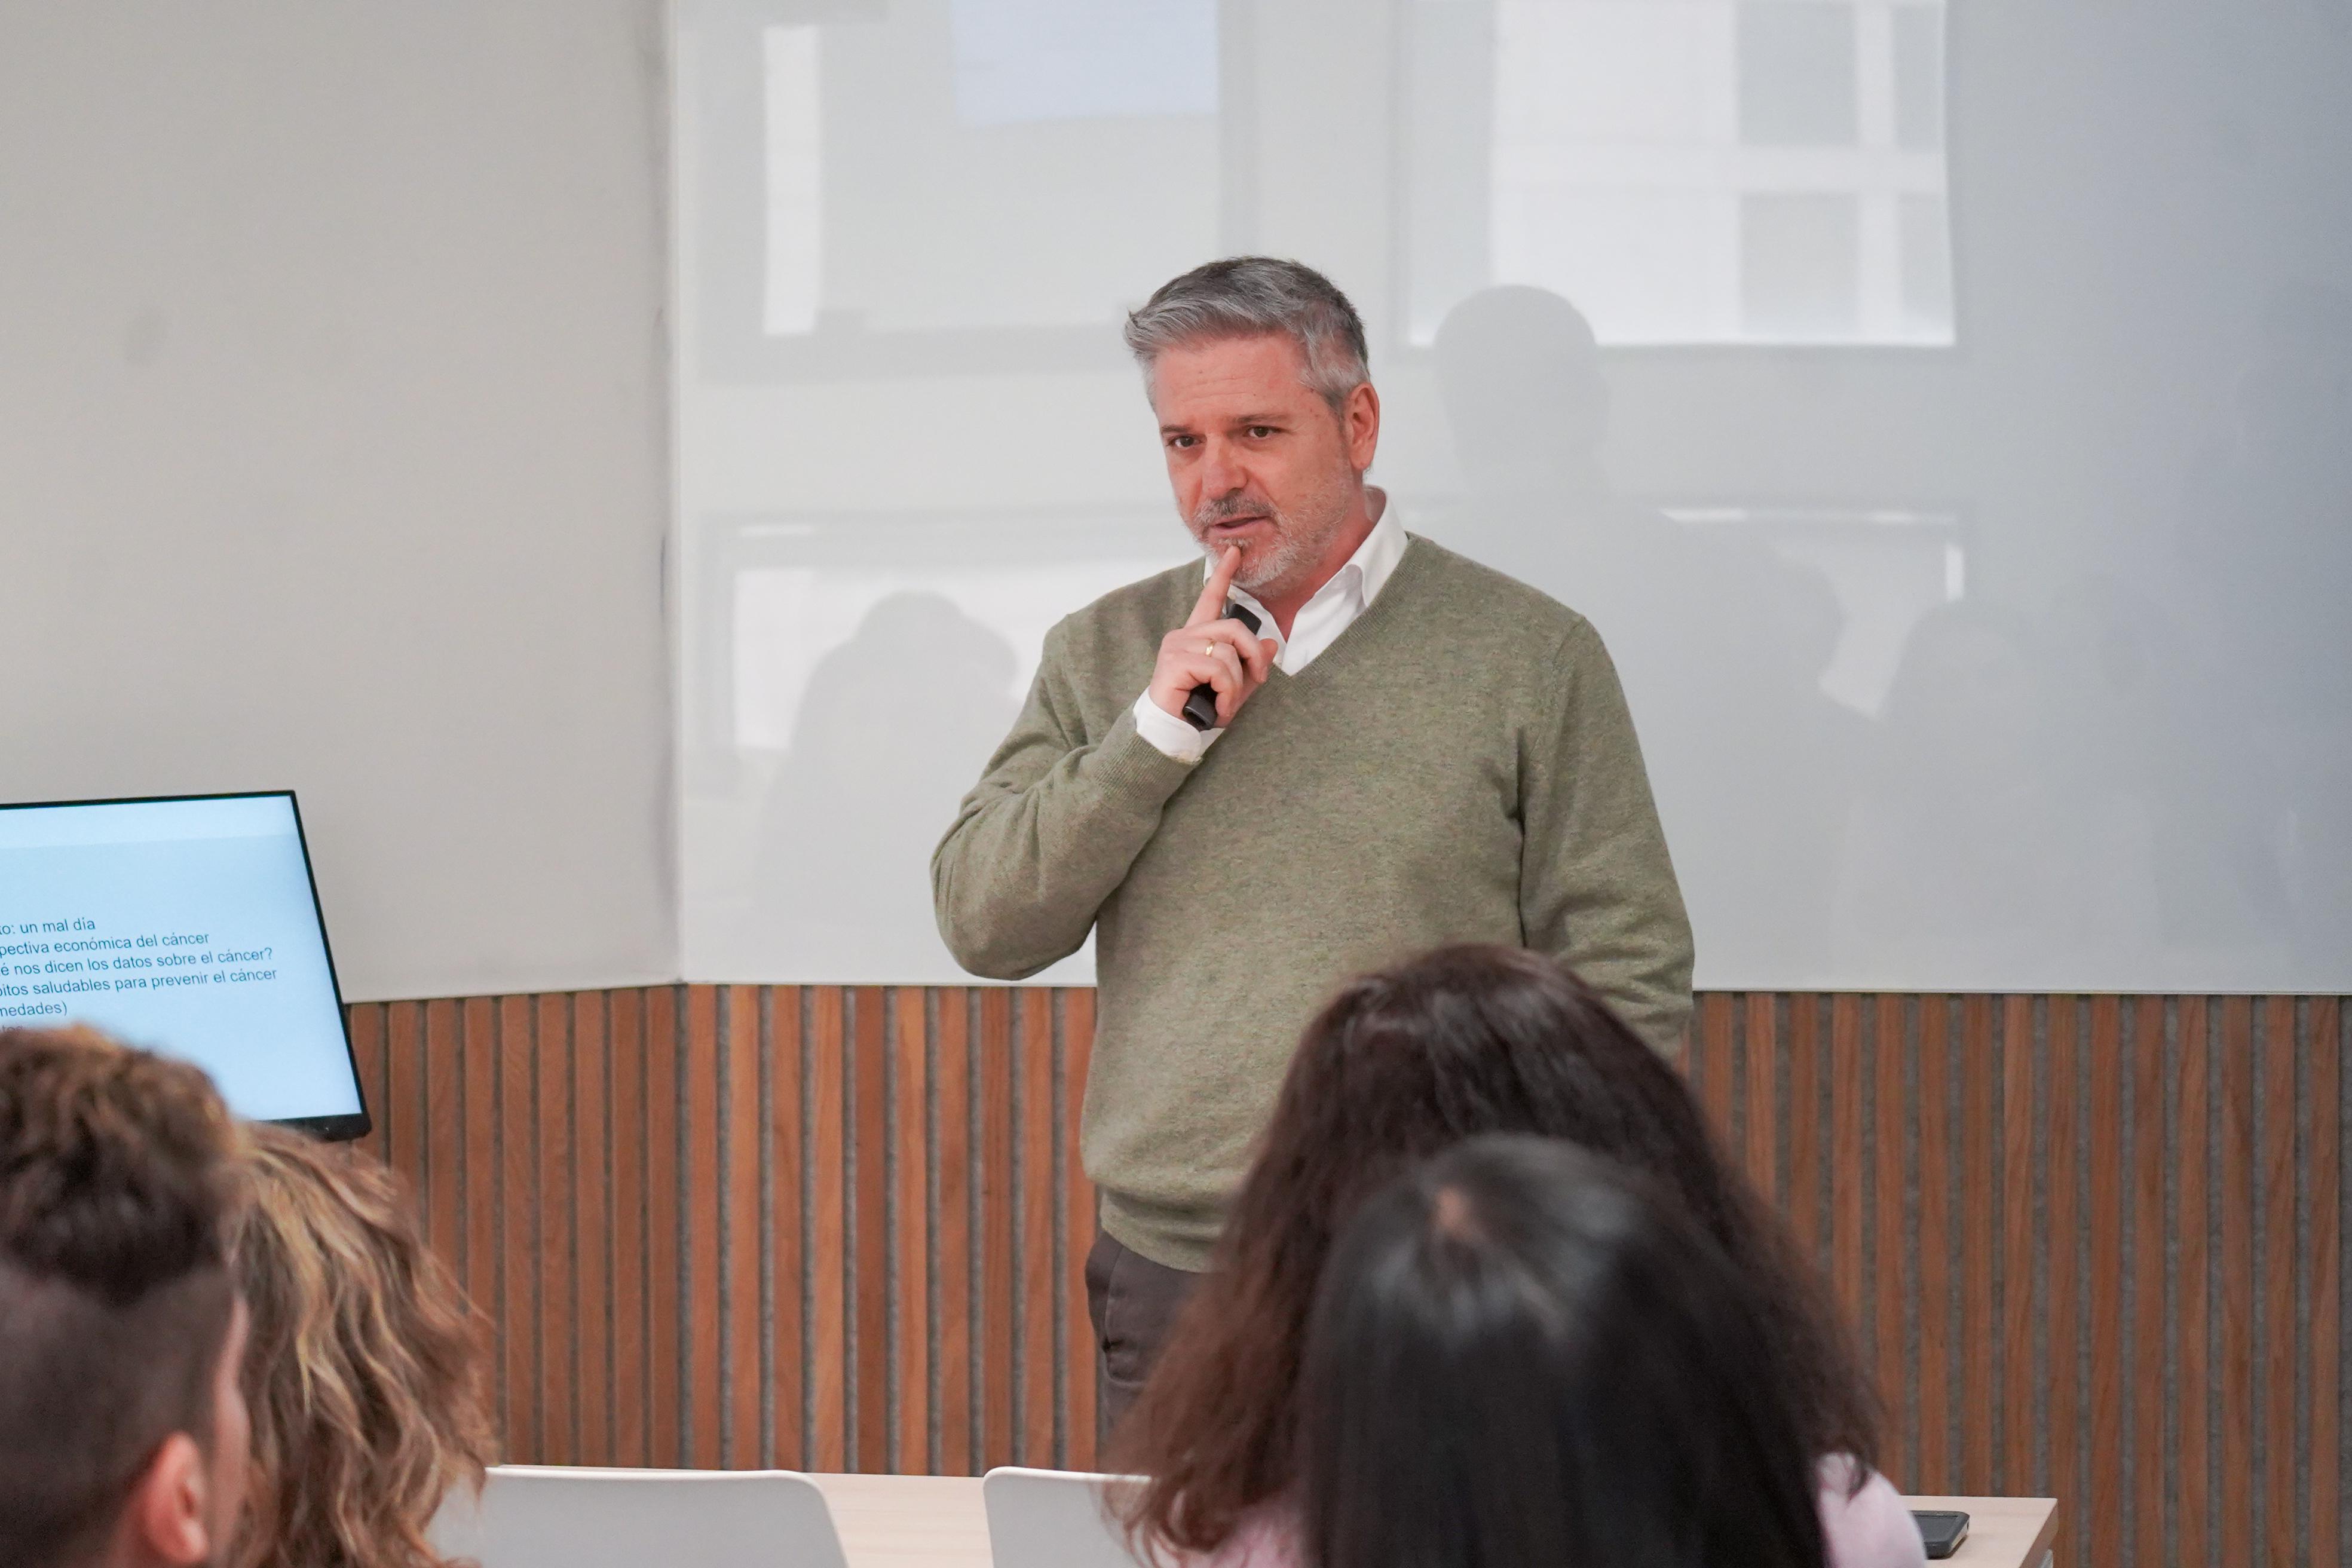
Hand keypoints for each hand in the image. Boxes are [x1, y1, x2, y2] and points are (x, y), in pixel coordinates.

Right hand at [1147, 547, 1277, 727]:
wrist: (1170, 732)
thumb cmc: (1197, 709)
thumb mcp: (1233, 687)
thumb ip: (1251, 666)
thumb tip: (1273, 644)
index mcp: (1196, 636)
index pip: (1210, 599)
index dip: (1223, 575)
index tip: (1234, 552)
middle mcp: (1184, 635)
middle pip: (1235, 628)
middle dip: (1254, 655)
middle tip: (1259, 679)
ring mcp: (1178, 646)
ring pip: (1228, 650)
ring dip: (1237, 682)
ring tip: (1226, 703)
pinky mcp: (1175, 661)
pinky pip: (1219, 668)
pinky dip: (1227, 692)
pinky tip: (1219, 707)